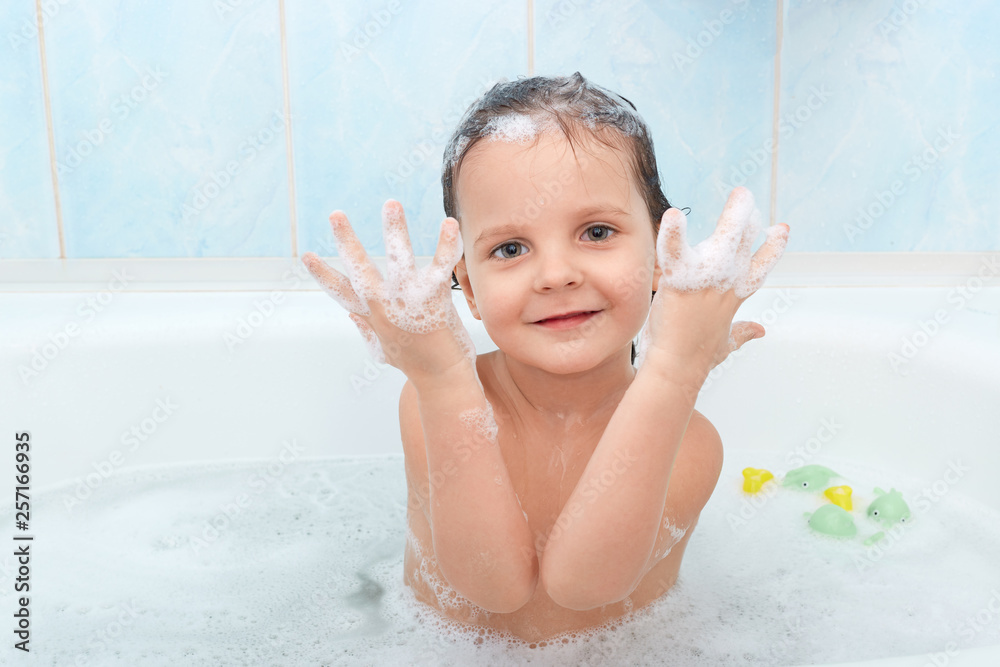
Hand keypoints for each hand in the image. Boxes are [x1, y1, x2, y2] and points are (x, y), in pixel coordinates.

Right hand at [302, 200, 475, 380]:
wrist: (444, 382)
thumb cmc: (417, 366)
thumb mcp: (383, 350)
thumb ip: (366, 330)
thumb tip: (350, 315)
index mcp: (372, 317)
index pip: (341, 293)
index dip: (323, 275)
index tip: (305, 256)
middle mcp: (384, 308)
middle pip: (360, 271)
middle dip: (347, 242)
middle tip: (336, 215)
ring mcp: (407, 303)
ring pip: (397, 260)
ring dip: (394, 230)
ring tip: (390, 204)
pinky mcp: (433, 301)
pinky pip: (440, 267)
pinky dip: (445, 244)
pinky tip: (449, 224)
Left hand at [638, 187, 788, 377]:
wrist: (677, 367)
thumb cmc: (696, 357)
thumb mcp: (726, 342)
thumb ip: (743, 332)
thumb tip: (760, 330)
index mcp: (736, 295)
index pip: (760, 266)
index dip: (773, 247)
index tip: (782, 228)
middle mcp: (727, 283)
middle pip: (744, 243)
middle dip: (747, 218)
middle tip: (746, 196)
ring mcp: (707, 280)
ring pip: (726, 239)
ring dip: (735, 215)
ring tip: (741, 194)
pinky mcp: (680, 280)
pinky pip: (675, 250)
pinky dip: (673, 233)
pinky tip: (673, 214)